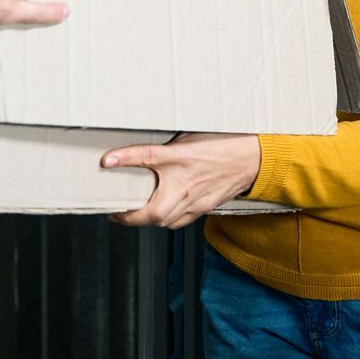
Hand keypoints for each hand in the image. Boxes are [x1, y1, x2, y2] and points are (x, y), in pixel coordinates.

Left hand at [102, 134, 261, 228]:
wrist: (253, 159)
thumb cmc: (223, 144)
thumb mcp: (189, 136)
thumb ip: (166, 146)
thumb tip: (142, 149)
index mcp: (182, 158)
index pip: (147, 156)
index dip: (125, 157)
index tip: (106, 161)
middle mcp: (187, 183)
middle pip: (153, 212)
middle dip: (130, 218)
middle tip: (116, 212)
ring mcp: (197, 200)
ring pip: (165, 222)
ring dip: (147, 221)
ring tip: (133, 215)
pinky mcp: (204, 208)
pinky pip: (180, 221)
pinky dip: (166, 220)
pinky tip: (160, 214)